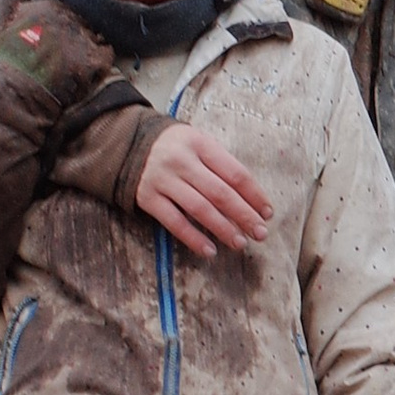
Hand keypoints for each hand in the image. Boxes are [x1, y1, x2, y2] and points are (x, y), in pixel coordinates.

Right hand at [136, 123, 275, 258]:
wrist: (127, 144)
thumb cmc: (176, 148)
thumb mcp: (198, 144)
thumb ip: (221, 165)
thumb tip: (250, 201)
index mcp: (200, 143)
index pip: (235, 173)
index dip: (254, 195)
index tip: (267, 212)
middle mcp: (182, 161)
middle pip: (220, 193)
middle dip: (244, 215)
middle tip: (260, 233)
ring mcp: (163, 180)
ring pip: (199, 208)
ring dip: (223, 228)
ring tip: (240, 243)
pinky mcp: (147, 198)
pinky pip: (174, 222)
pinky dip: (193, 238)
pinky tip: (210, 250)